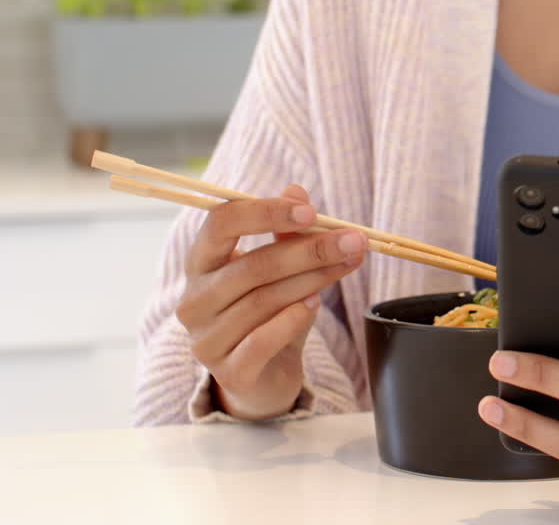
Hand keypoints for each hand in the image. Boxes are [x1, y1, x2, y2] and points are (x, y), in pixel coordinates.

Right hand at [178, 184, 366, 419]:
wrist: (264, 378)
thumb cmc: (270, 315)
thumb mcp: (281, 270)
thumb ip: (286, 234)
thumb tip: (296, 190)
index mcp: (201, 263)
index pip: (220, 223)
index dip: (265, 213)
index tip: (311, 211)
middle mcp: (194, 300)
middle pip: (253, 265)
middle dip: (309, 250)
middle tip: (353, 241)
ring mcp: (206, 339)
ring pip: (264, 300)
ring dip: (313, 280)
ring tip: (345, 266)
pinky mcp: (229, 372)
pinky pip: (262, 339)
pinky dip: (293, 318)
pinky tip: (314, 305)